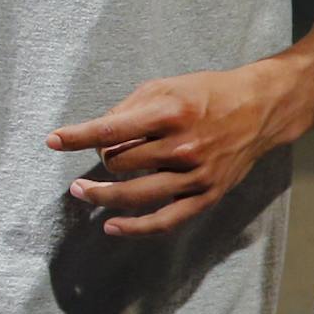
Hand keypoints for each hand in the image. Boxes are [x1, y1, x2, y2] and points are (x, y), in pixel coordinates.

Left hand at [48, 60, 300, 237]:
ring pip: (133, 193)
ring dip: (101, 194)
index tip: (53, 140)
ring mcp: (195, 175)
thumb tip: (97, 134)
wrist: (260, 109)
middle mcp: (182, 146)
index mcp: (171, 113)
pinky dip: (134, 227)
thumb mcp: (168, 86)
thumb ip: (130, 108)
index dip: (77, 137)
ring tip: (80, 192)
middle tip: (104, 152)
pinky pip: (164, 221)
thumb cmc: (209, 93)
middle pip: (119, 163)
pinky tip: (111, 226)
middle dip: (104, 158)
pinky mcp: (206, 195)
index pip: (111, 130)